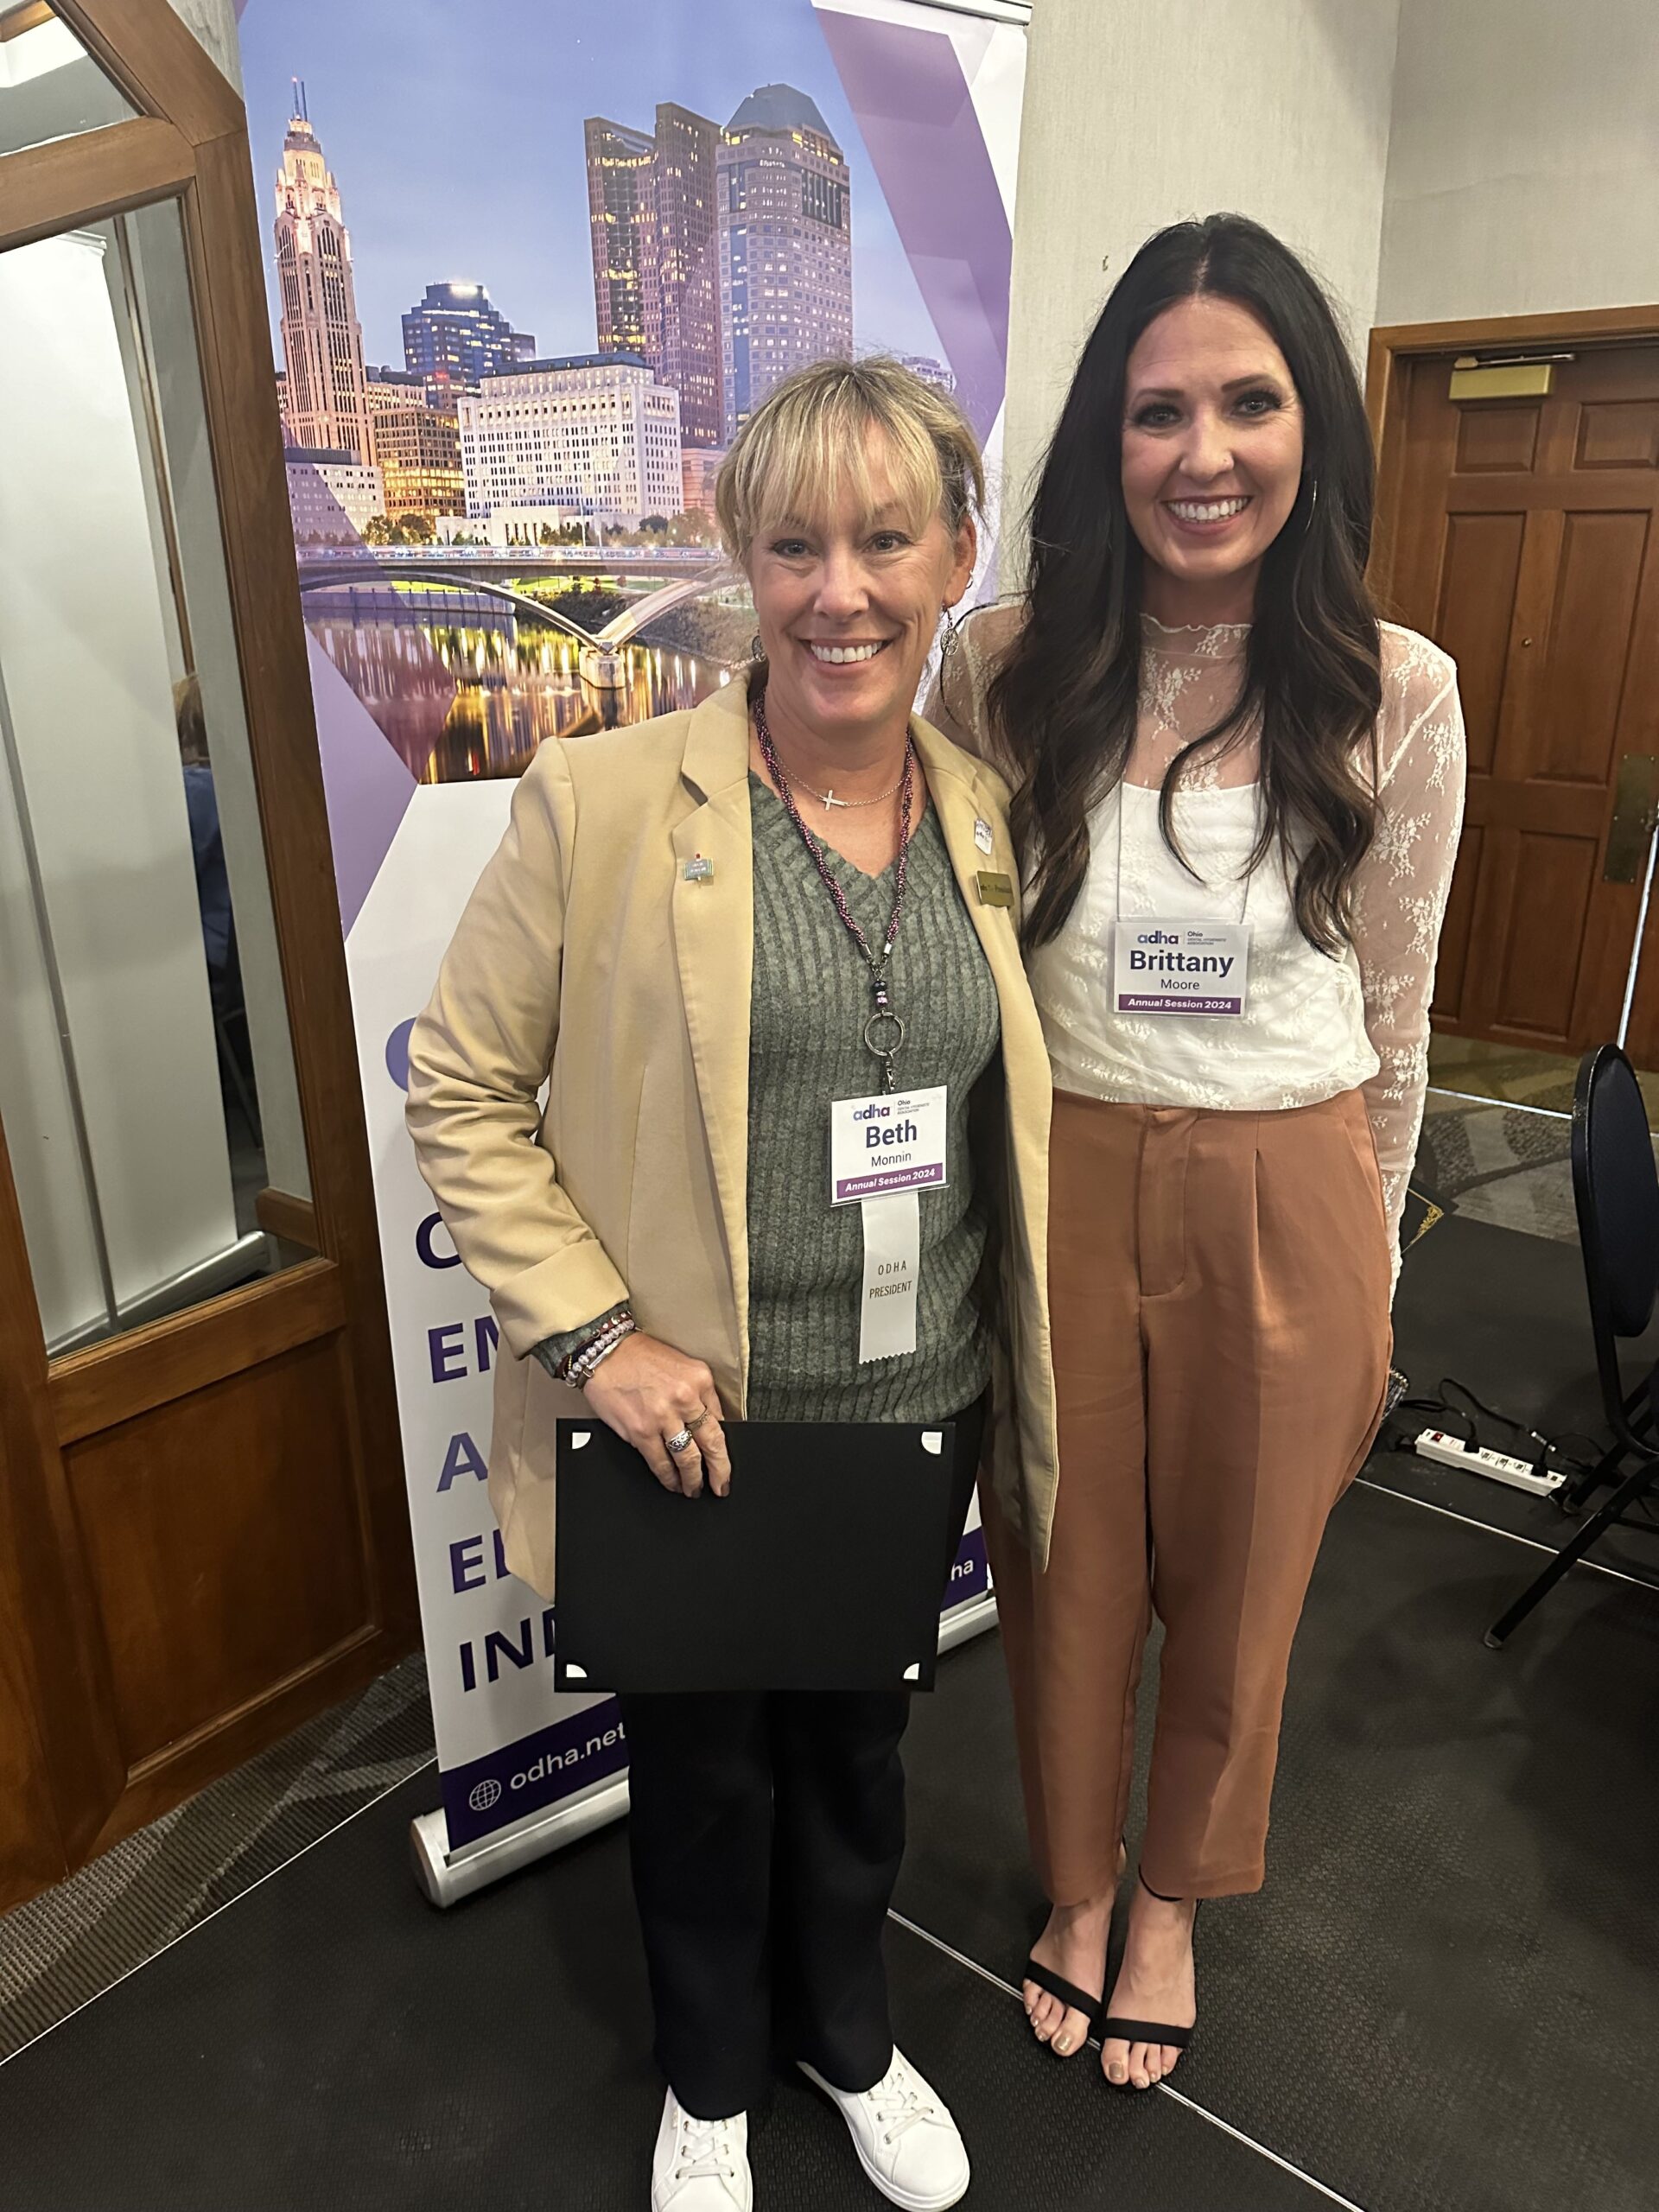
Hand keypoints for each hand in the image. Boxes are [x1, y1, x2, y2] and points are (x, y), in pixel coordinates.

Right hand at [581, 1332, 730, 1497]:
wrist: (604, 1351)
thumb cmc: (638, 1357)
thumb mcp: (681, 1366)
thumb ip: (697, 1395)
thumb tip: (708, 1426)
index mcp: (700, 1380)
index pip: (721, 1421)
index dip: (724, 1447)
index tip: (724, 1461)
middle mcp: (685, 1398)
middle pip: (713, 1444)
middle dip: (719, 1471)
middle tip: (720, 1486)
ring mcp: (663, 1416)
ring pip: (688, 1459)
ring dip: (693, 1479)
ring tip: (693, 1488)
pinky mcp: (641, 1431)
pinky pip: (660, 1463)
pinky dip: (668, 1478)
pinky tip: (672, 1483)